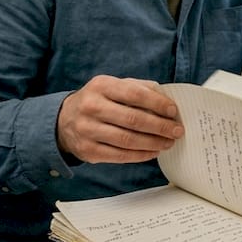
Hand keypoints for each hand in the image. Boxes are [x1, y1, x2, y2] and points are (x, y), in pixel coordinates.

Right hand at [57, 75, 183, 163]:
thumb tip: (167, 100)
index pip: (134, 94)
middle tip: (177, 131)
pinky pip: (120, 156)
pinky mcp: (87, 150)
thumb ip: (139, 88)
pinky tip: (153, 151)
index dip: (157, 104)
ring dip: (153, 143)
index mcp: (101, 86)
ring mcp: (87, 130)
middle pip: (133, 119)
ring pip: (127, 140)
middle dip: (160, 126)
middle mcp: (91, 106)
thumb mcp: (113, 86)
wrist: (64, 120)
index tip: (173, 111)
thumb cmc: (98, 101)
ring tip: (168, 142)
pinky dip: (140, 155)